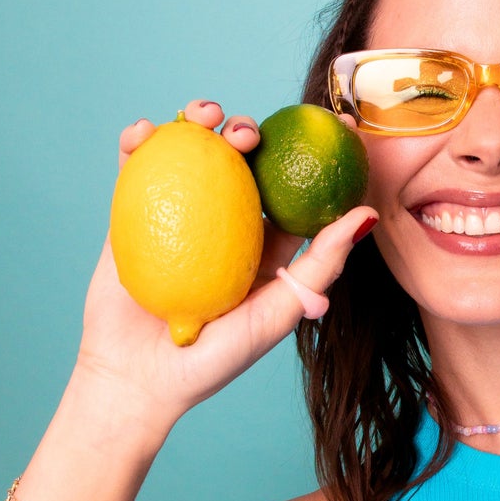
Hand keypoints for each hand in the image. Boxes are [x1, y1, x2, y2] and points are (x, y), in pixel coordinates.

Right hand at [72, 98, 376, 431]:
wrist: (138, 380)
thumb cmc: (214, 359)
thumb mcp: (279, 312)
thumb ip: (322, 264)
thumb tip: (367, 216)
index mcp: (264, 244)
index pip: (289, 187)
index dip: (308, 152)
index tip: (327, 123)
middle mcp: (224, 224)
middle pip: (239, 160)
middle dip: (249, 132)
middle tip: (250, 134)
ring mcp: (177, 214)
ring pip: (190, 152)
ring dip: (197, 121)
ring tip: (201, 120)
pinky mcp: (132, 214)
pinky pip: (136, 167)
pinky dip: (139, 141)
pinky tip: (145, 132)